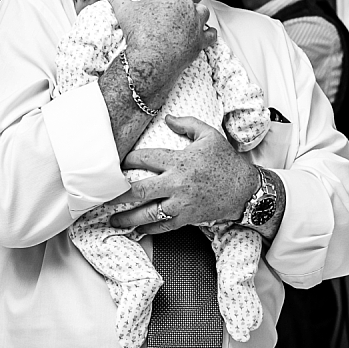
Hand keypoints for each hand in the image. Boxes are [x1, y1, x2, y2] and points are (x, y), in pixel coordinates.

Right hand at [99, 0, 214, 100]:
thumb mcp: (124, 11)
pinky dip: (206, 33)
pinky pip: (211, 33)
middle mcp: (188, 5)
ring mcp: (197, 23)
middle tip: (166, 11)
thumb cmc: (137, 34)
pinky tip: (198, 35)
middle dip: (178, 0)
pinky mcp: (201, 40)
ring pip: (202, 11)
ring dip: (194, 14)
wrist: (150, 61)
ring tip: (183, 21)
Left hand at [110, 116, 257, 234]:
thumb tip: (167, 118)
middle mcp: (176, 184)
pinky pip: (163, 227)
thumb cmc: (226, 161)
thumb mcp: (209, 135)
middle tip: (103, 197)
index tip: (117, 163)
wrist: (245, 189)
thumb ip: (186, 124)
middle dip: (118, 195)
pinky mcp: (187, 218)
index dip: (127, 160)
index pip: (144, 159)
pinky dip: (148, 229)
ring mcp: (181, 204)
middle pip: (139, 190)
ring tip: (113, 220)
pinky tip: (137, 230)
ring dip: (128, 218)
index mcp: (179, 161)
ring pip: (148, 214)